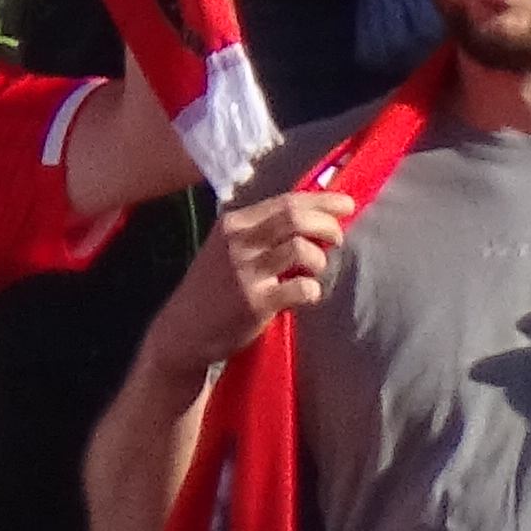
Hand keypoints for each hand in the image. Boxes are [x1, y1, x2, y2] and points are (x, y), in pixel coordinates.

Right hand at [154, 184, 351, 370]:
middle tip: (338, 239)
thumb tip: (311, 218)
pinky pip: (301, 288)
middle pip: (295, 218)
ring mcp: (246, 272)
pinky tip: (308, 295)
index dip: (321, 201)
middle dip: (327, 225)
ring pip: (301, 250)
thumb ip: (261, 232)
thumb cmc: (213, 286)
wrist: (184, 329)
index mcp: (234, 223)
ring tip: (316, 271)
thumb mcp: (227, 247)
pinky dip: (313, 291)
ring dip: (320, 260)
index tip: (347, 204)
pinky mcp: (255, 302)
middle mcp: (239, 242)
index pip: (286, 201)